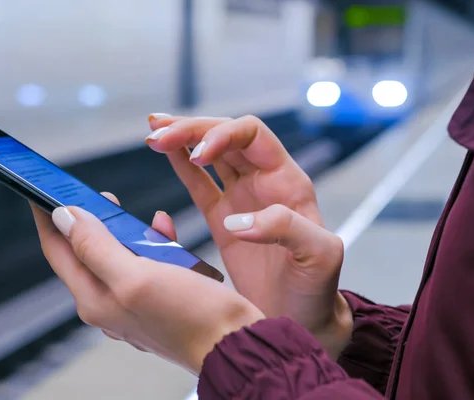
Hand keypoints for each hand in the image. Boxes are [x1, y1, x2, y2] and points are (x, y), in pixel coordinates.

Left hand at [30, 193, 263, 374]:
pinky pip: (144, 261)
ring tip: (134, 214)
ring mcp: (133, 300)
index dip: (48, 216)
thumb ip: (96, 247)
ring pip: (116, 253)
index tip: (41, 188)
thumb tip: (64, 218)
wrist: (234, 342)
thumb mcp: (137, 276)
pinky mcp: (156, 295)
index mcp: (94, 298)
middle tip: (98, 194)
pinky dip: (151, 242)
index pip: (57, 249)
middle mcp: (108, 301)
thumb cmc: (191, 317)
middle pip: (85, 250)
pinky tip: (165, 231)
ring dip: (124, 229)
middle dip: (89, 219)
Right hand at [147, 114, 351, 356]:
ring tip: (153, 131)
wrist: (301, 321)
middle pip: (226, 137)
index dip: (223, 135)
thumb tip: (240, 221)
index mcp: (287, 182)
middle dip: (193, 130)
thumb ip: (286, 229)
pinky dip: (180, 165)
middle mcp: (264, 183)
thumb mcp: (319, 256)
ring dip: (183, 139)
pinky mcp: (222, 220)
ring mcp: (242, 200)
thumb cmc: (317, 289)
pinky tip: (164, 151)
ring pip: (209, 155)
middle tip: (159, 134)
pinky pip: (199, 184)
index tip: (199, 155)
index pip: (253, 136)